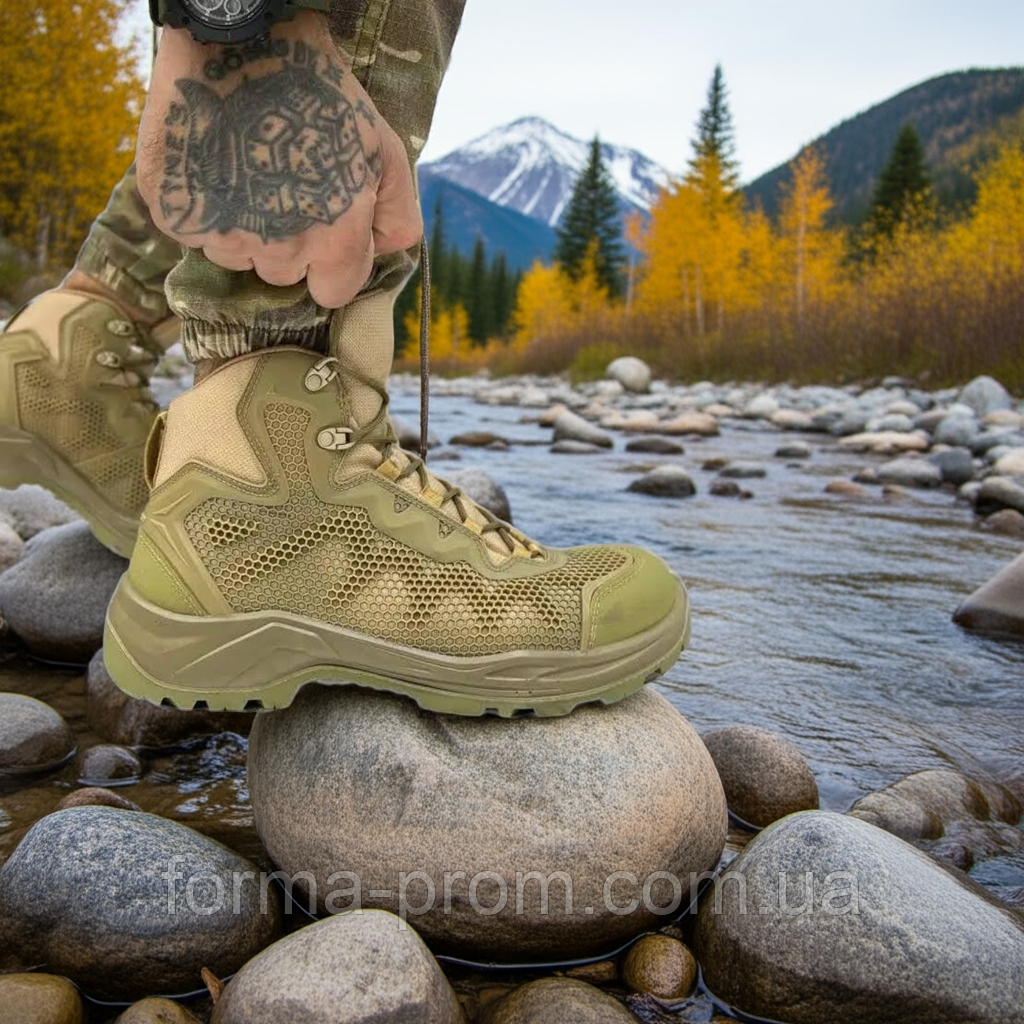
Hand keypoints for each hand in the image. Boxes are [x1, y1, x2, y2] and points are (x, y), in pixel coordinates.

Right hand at [136, 14, 421, 307]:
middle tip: (284, 187)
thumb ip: (397, 217)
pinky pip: (196, 231)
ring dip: (244, 228)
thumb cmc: (324, 96)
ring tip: (248, 172)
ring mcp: (220, 232)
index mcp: (332, 241)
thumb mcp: (385, 152)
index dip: (332, 264)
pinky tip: (215, 164)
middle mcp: (275, 248)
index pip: (332, 292)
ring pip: (237, 257)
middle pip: (283, 275)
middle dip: (289, 244)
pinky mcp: (174, 210)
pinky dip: (204, 208)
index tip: (325, 231)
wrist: (245, 40)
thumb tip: (382, 252)